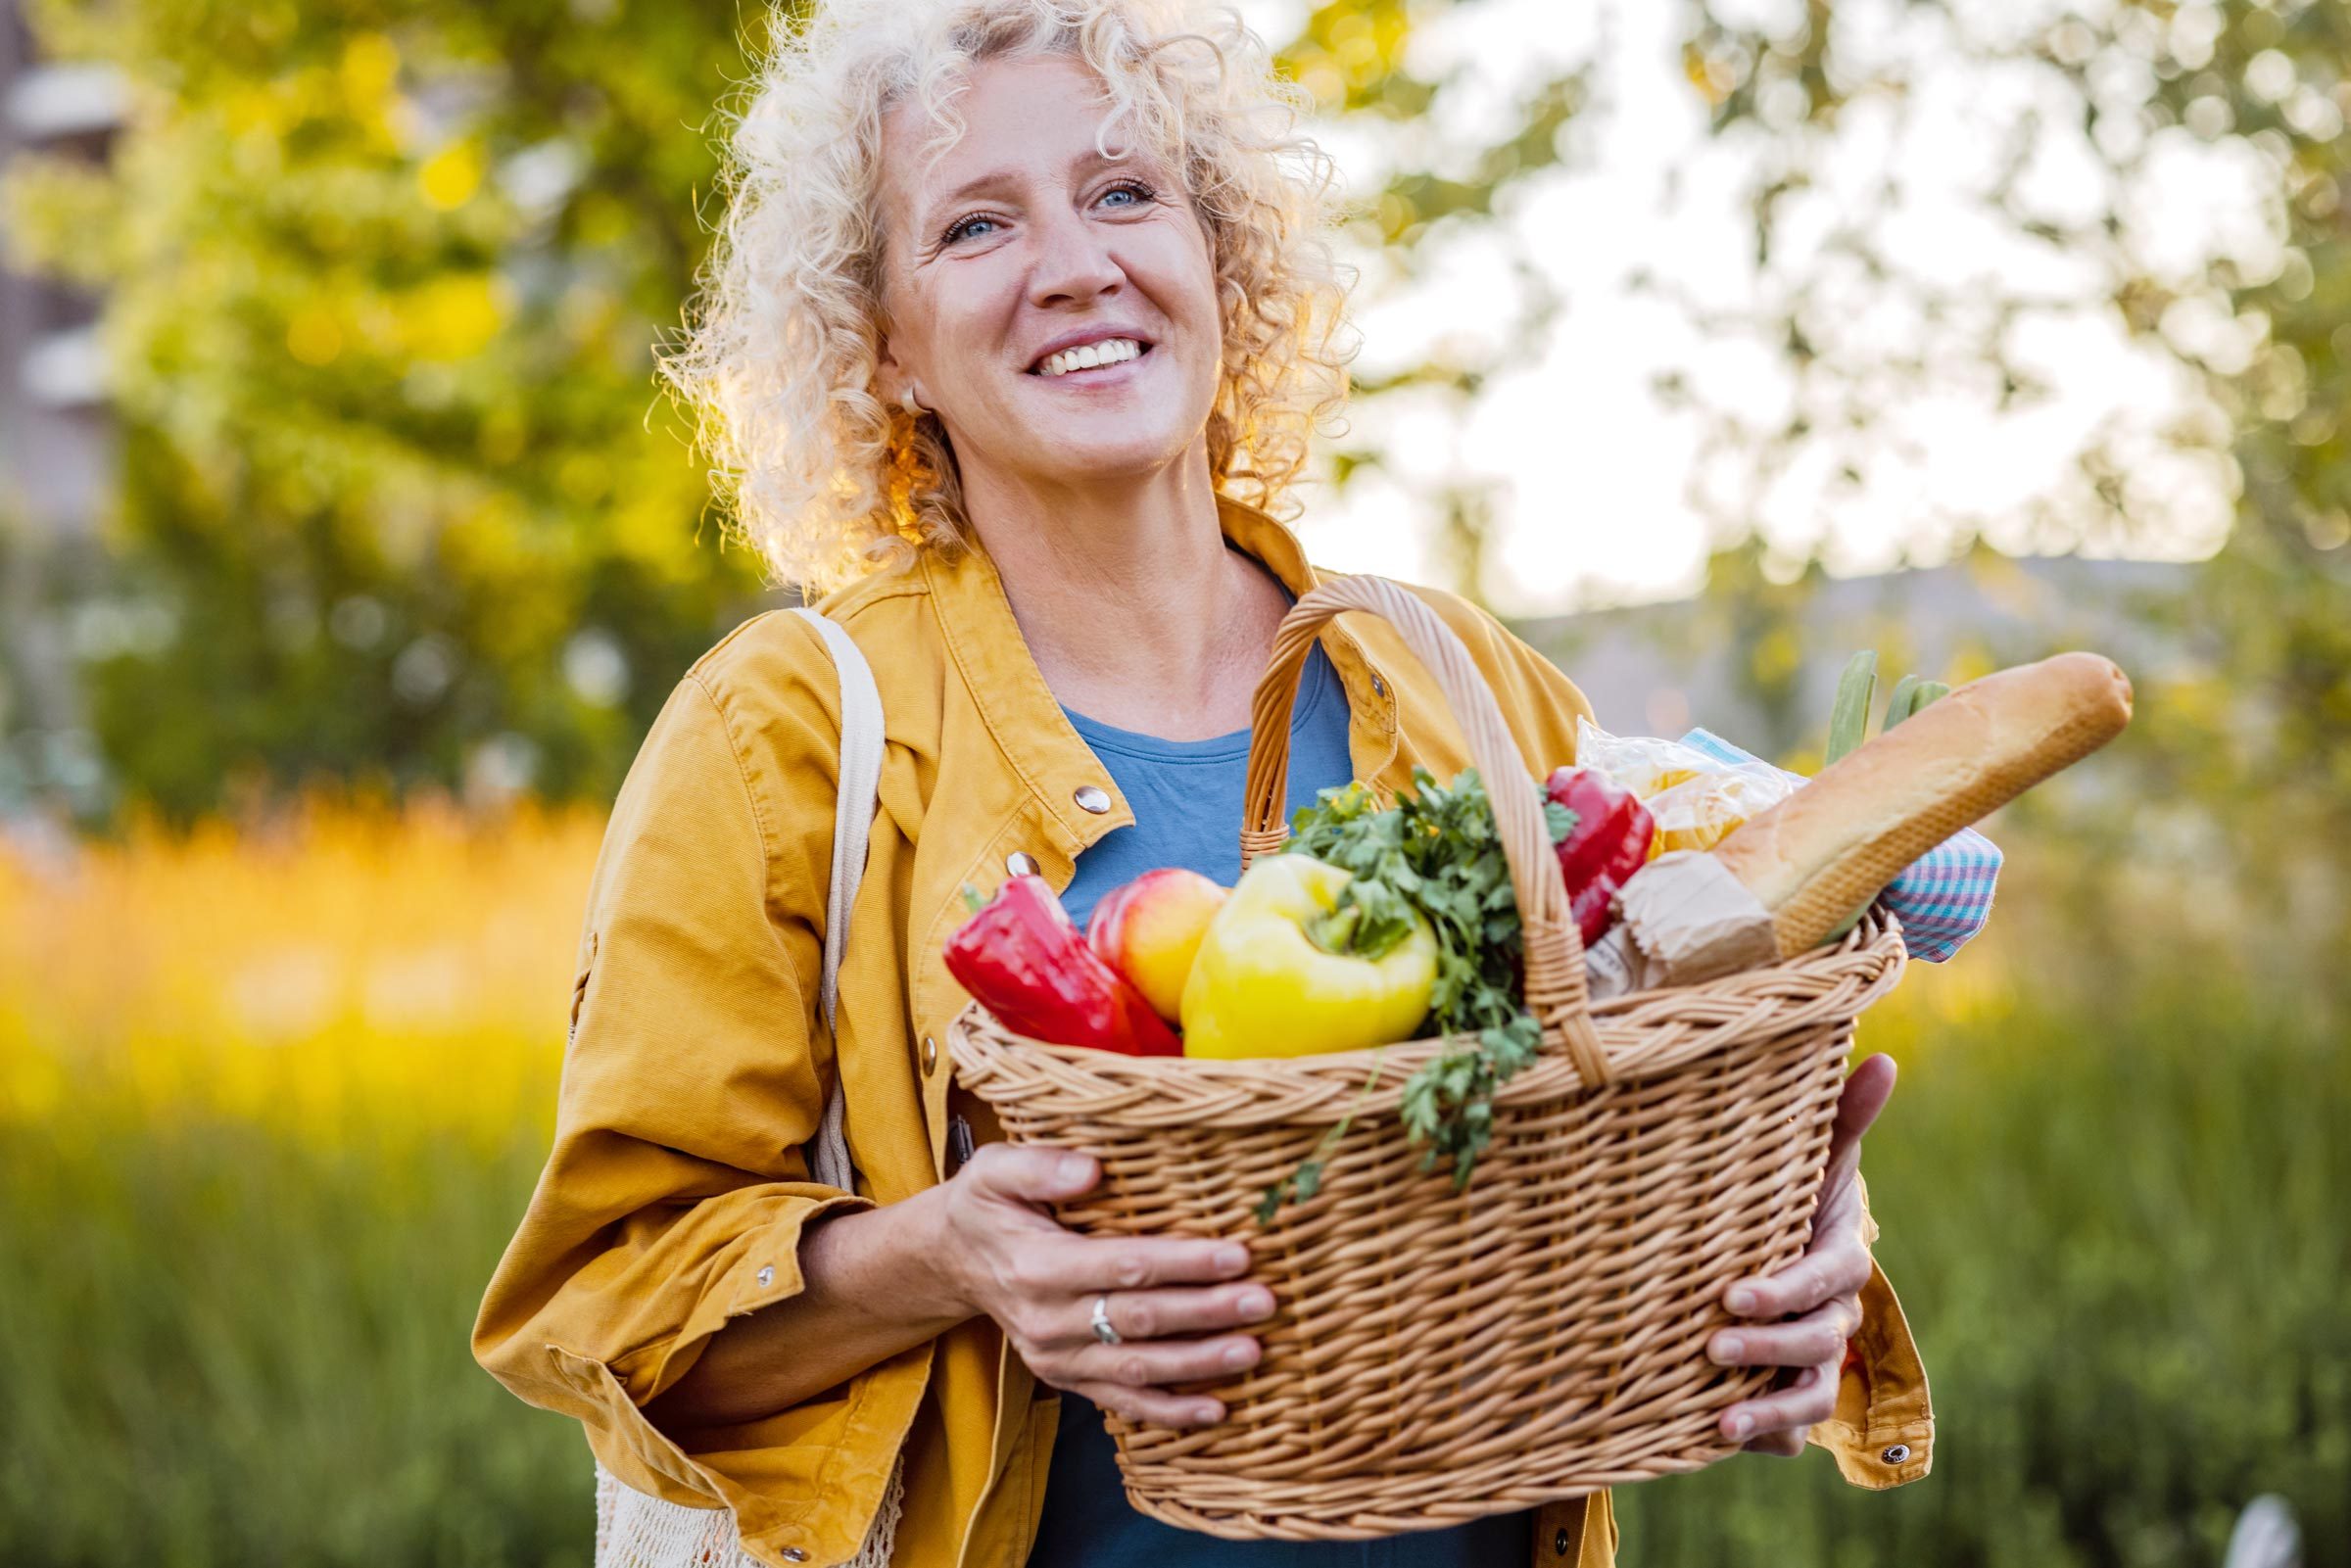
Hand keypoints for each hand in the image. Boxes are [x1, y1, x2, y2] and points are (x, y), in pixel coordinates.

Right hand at [937, 1143, 1274, 1427]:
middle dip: (1208, 1312)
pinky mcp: (1067, 1378)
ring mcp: (1057, 1357)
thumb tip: (1092, 1169)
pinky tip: (1216, 1408)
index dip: (1183, 1263)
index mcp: (1036, 1265)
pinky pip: (1123, 1402)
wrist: (952, 1261)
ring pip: (1138, 1366)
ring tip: (1254, 1350)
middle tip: (1263, 1301)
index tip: (1237, 1254)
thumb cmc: (986, 1205)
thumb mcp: (995, 1170)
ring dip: (1200, 1363)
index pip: (1124, 1265)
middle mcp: (1047, 1320)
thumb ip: (1040, 1165)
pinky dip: (1170, 1411)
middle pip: (1142, 1319)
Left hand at [1710, 1053, 1895, 1455]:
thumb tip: (1885, 1058)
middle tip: (1712, 1345)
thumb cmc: (1787, 1202)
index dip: (1784, 1290)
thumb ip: (1842, 1117)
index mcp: (1838, 1261)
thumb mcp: (1813, 1161)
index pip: (1823, 1280)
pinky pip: (1790, 1440)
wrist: (1773, 1261)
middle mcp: (1835, 1318)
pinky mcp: (1789, 1405)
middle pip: (1819, 1343)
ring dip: (1770, 1412)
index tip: (1731, 1293)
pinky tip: (1716, 1441)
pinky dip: (1765, 1442)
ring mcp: (1816, 1367)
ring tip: (1720, 1423)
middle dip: (1768, 1347)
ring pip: (1812, 1399)